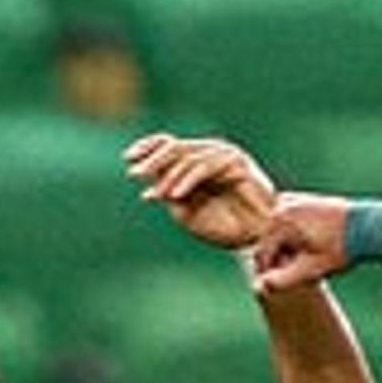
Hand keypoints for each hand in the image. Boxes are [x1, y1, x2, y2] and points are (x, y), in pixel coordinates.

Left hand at [124, 132, 277, 251]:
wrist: (253, 237)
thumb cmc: (221, 226)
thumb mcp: (185, 212)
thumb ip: (168, 195)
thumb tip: (147, 184)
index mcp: (194, 163)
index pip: (168, 145)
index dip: (148, 147)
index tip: (127, 158)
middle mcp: (208, 154)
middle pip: (175, 147)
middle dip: (153, 160)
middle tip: (135, 173)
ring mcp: (223, 155)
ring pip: (188, 157)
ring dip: (170, 176)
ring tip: (157, 195)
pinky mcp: (236, 162)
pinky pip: (206, 166)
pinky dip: (188, 180)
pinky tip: (175, 195)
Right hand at [246, 192, 358, 293]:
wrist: (370, 226)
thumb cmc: (342, 248)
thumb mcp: (311, 269)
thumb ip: (283, 280)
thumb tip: (258, 287)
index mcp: (279, 221)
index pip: (262, 256)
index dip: (272, 274)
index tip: (289, 283)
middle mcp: (282, 205)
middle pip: (268, 242)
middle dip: (280, 259)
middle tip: (303, 271)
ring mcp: (293, 200)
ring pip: (278, 234)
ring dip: (287, 249)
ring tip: (310, 258)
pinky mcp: (303, 199)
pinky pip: (288, 224)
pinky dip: (294, 236)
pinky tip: (312, 246)